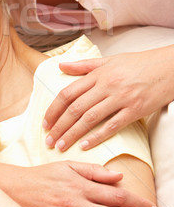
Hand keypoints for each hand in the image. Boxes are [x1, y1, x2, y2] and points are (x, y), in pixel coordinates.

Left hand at [43, 46, 173, 150]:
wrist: (168, 67)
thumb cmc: (138, 63)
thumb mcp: (109, 60)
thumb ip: (83, 66)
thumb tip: (60, 66)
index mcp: (98, 74)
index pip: (68, 93)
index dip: (54, 109)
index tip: (45, 123)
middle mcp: (106, 86)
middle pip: (75, 108)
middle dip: (59, 126)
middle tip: (48, 141)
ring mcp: (120, 98)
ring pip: (90, 119)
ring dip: (73, 134)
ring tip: (61, 146)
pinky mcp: (135, 110)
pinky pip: (112, 126)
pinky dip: (97, 137)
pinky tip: (85, 146)